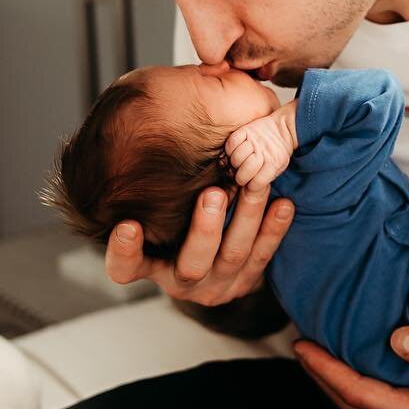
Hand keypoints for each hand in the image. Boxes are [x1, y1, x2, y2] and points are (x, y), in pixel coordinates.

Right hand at [105, 187, 293, 306]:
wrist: (214, 258)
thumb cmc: (175, 218)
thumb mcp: (158, 212)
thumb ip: (151, 189)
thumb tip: (150, 124)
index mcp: (151, 266)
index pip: (125, 267)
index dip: (124, 251)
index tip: (128, 225)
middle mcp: (180, 281)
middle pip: (191, 263)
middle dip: (204, 229)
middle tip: (213, 194)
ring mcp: (216, 285)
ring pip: (233, 255)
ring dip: (246, 219)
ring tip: (255, 186)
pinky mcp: (246, 281)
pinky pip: (263, 257)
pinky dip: (274, 230)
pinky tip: (284, 204)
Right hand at [224, 104, 297, 192]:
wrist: (283, 129)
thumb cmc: (278, 153)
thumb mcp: (278, 168)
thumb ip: (265, 178)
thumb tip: (247, 188)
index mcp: (274, 163)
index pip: (256, 183)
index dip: (251, 186)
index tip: (250, 184)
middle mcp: (264, 151)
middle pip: (244, 172)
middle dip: (241, 177)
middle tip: (242, 175)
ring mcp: (254, 140)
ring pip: (236, 157)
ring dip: (235, 163)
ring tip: (239, 162)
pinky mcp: (246, 130)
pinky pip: (231, 142)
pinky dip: (230, 149)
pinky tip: (235, 151)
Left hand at [292, 329, 408, 408]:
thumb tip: (396, 340)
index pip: (359, 394)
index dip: (326, 370)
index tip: (303, 347)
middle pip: (356, 404)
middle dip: (324, 377)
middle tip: (300, 347)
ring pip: (369, 404)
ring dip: (341, 381)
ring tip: (320, 353)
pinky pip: (386, 400)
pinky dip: (363, 382)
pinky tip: (358, 361)